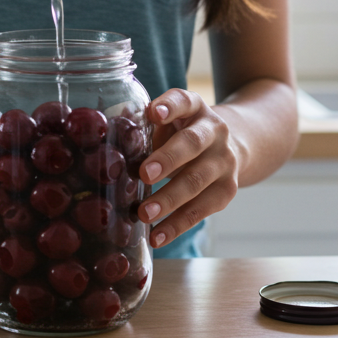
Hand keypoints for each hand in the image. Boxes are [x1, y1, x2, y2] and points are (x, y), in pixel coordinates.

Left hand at [135, 89, 242, 249]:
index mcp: (195, 108)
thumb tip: (106, 134)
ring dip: (169, 199)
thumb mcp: (169, 123)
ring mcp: (224, 161)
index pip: (183, 101)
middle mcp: (214, 131)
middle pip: (192, 143)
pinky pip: (201, 210)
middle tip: (144, 174)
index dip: (169, 106)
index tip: (154, 113)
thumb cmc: (182, 135)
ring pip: (197, 180)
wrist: (231, 148)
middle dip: (168, 159)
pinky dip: (177, 225)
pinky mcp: (227, 190)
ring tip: (144, 214)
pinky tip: (157, 236)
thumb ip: (143, 126)